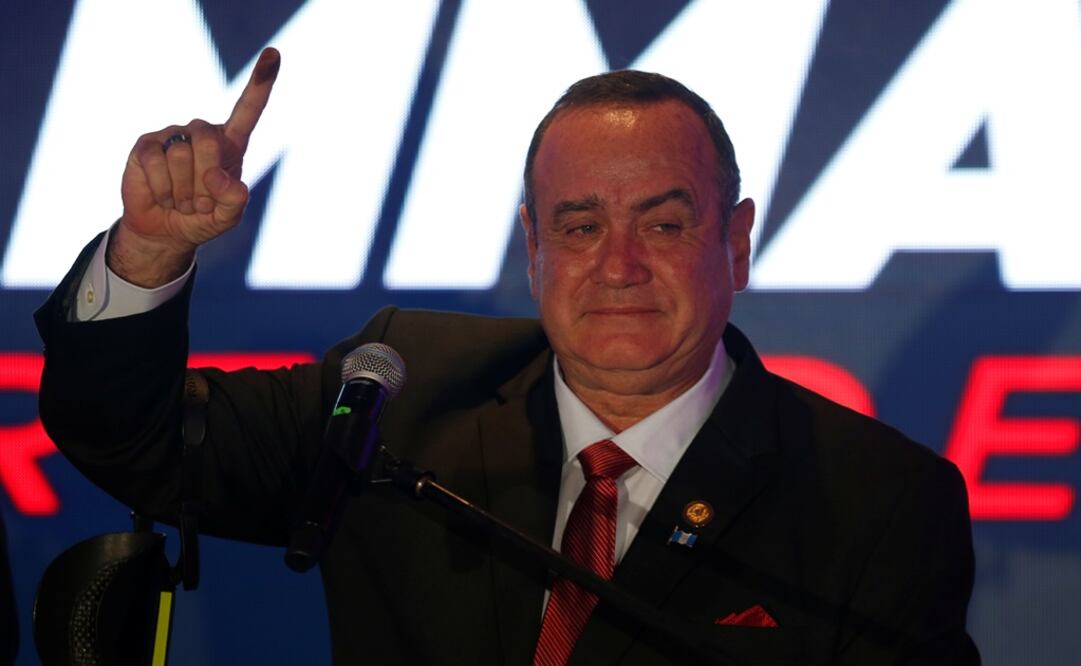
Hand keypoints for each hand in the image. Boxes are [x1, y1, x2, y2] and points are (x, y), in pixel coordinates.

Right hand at [109, 47, 280, 286]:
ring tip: (181, 200)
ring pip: (182, 157)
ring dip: (183, 192)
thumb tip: (216, 177)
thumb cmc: (204, 217)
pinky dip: (163, 189)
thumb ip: (234, 201)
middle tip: (200, 201)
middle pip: (210, 141)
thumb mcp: (228, 217)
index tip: (274, 54)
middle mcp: (202, 132)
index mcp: (230, 143)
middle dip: (206, 181)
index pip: (248, 109)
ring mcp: (173, 135)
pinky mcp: (146, 144)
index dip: (261, 83)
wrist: (166, 230)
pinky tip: (162, 196)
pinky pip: (157, 162)